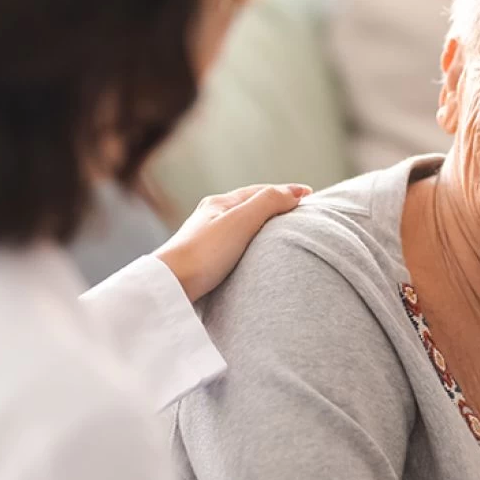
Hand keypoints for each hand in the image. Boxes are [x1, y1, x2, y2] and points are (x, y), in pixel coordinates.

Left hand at [154, 183, 310, 301]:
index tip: (309, 195)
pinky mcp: (202, 262)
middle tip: (298, 210)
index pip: (259, 191)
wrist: (170, 287)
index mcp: (218, 204)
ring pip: (240, 226)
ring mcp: (204, 240)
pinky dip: (251, 242)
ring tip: (280, 231)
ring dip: (261, 225)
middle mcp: (209, 218)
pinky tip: (253, 255)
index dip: (285, 191)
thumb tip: (293, 193)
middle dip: (273, 205)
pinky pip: (233, 244)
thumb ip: (268, 203)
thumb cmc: (204, 254)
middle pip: (248, 206)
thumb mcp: (241, 222)